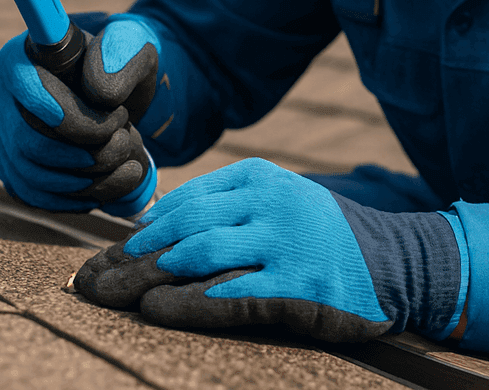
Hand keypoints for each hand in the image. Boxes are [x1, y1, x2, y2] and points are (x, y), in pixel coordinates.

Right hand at [0, 13, 160, 214]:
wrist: (117, 88)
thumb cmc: (120, 60)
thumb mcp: (132, 43)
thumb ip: (120, 53)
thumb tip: (99, 93)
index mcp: (21, 56)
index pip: (25, 87)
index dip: (61, 112)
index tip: (106, 127)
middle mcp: (1, 97)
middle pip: (29, 142)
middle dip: (87, 152)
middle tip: (126, 139)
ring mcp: (2, 135)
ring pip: (32, 175)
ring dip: (86, 178)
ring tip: (126, 160)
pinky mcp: (12, 166)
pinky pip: (33, 194)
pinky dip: (74, 197)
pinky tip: (107, 184)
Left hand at [73, 158, 466, 341]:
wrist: (397, 262)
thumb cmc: (323, 234)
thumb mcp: (278, 201)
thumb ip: (224, 206)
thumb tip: (152, 223)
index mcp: (260, 178)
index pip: (184, 200)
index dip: (139, 231)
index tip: (105, 256)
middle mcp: (271, 203)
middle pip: (183, 228)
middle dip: (130, 257)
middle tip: (90, 281)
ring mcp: (287, 243)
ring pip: (200, 256)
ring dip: (148, 277)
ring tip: (112, 295)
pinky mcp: (301, 286)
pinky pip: (233, 294)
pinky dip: (190, 302)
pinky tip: (157, 309)